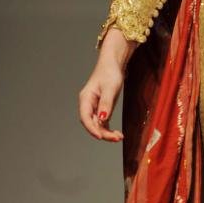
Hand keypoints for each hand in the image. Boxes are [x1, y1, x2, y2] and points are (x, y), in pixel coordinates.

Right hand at [78, 27, 137, 141]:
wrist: (113, 64)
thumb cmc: (110, 73)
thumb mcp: (110, 88)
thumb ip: (106, 104)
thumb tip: (102, 119)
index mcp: (85, 99)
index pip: (85, 118)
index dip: (92, 129)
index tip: (101, 136)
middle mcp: (88, 104)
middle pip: (91, 123)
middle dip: (102, 133)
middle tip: (116, 138)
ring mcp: (94, 107)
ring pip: (97, 125)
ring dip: (106, 133)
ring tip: (118, 137)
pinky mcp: (101, 108)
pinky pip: (102, 122)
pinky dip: (108, 128)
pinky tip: (116, 134)